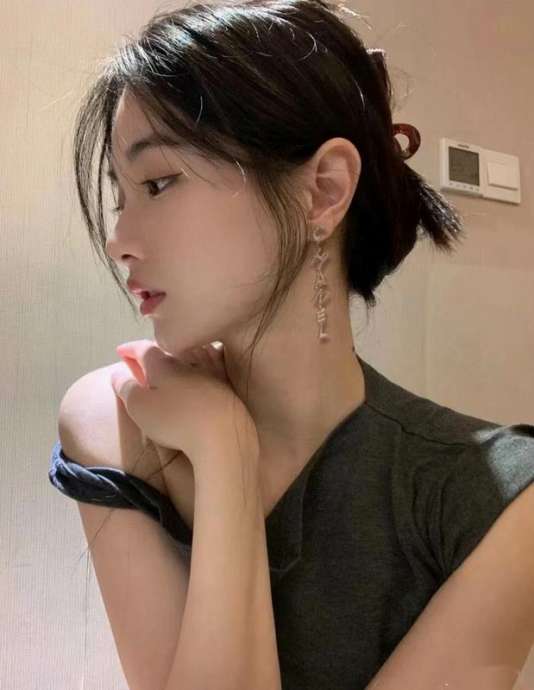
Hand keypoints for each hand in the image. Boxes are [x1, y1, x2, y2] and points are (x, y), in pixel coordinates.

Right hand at [109, 339, 259, 468]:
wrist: (223, 435)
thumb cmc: (175, 421)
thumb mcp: (139, 407)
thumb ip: (126, 387)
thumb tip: (117, 373)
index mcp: (164, 364)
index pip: (144, 348)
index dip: (130, 349)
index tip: (121, 351)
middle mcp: (188, 361)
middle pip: (168, 350)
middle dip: (153, 352)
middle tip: (142, 359)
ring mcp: (211, 372)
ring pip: (192, 354)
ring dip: (178, 355)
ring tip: (170, 360)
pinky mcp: (227, 387)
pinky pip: (213, 364)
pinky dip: (202, 361)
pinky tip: (203, 367)